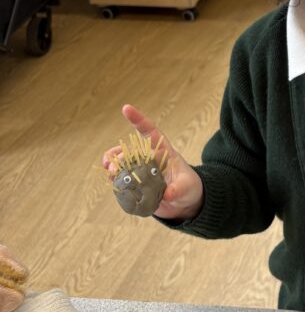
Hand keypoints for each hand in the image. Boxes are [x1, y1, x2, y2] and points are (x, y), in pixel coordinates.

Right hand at [102, 104, 203, 220]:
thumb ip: (178, 189)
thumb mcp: (187, 187)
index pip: (151, 132)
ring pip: (123, 162)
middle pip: (132, 151)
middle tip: (114, 167)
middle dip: (121, 155)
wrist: (185, 202)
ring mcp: (142, 171)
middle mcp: (150, 159)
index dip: (139, 120)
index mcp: (164, 152)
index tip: (126, 108)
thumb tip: (168, 195)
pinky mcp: (136, 184)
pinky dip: (114, 177)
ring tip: (109, 171)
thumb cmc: (189, 187)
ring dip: (113, 164)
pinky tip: (110, 180)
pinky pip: (122, 177)